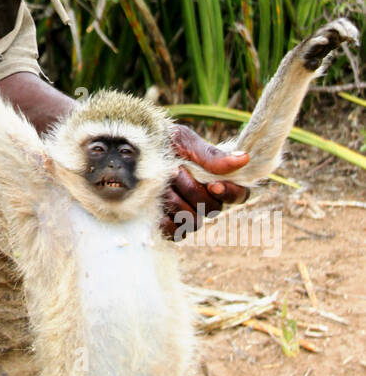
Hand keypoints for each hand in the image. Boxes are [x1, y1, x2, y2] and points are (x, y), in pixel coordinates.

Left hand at [160, 124, 250, 240]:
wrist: (130, 150)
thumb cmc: (163, 141)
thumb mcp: (185, 141)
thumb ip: (211, 155)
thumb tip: (244, 158)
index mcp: (216, 179)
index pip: (239, 195)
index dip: (230, 193)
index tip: (213, 185)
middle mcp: (205, 200)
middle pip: (213, 208)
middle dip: (192, 190)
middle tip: (174, 171)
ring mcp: (187, 214)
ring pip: (195, 222)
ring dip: (178, 203)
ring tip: (163, 185)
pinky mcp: (169, 225)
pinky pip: (176, 234)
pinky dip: (168, 222)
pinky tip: (158, 207)